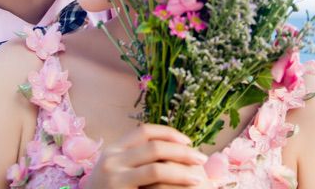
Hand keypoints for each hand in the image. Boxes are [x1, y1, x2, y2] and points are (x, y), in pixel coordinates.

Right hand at [84, 123, 209, 188]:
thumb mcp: (114, 168)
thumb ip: (133, 157)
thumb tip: (169, 149)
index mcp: (114, 149)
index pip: (145, 131)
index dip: (168, 133)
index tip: (187, 141)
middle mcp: (113, 159)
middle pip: (154, 147)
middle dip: (181, 152)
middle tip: (201, 158)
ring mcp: (115, 177)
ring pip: (157, 169)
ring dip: (182, 172)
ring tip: (198, 177)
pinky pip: (153, 187)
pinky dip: (171, 187)